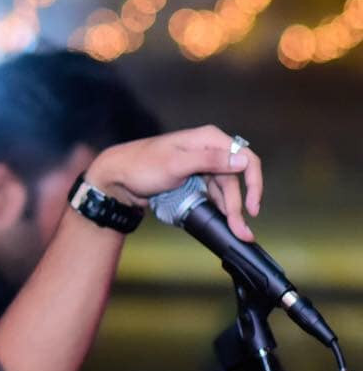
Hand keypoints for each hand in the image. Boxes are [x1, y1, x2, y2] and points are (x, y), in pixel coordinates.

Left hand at [85, 125, 261, 240]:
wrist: (116, 178)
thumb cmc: (141, 166)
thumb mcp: (177, 164)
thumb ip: (210, 161)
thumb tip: (242, 161)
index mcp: (208, 139)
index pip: (245, 158)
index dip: (254, 182)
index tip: (252, 206)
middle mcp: (207, 149)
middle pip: (234, 179)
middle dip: (238, 205)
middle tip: (241, 230)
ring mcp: (199, 164)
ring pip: (223, 188)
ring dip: (229, 209)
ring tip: (235, 231)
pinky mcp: (191, 178)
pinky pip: (211, 192)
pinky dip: (217, 206)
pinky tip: (220, 219)